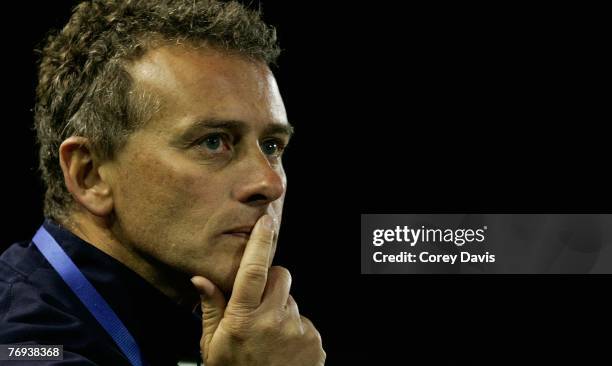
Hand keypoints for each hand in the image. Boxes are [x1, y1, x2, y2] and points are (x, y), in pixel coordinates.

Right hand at [191, 215, 325, 365]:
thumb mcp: (212, 345)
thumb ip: (211, 308)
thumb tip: (200, 278)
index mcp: (243, 318)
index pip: (253, 270)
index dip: (260, 242)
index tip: (266, 221)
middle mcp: (273, 320)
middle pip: (282, 276)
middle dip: (272, 283)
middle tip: (259, 307)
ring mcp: (297, 331)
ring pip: (293, 300)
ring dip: (283, 310)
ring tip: (270, 338)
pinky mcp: (315, 341)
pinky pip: (305, 321)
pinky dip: (295, 330)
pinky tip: (283, 350)